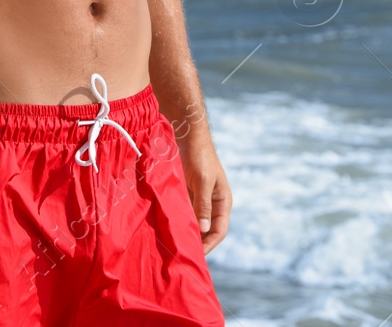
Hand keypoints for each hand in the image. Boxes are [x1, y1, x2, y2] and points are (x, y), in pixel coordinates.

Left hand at [179, 138, 230, 253]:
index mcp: (223, 201)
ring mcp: (199, 199)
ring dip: (187, 232)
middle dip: (198, 242)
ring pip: (195, 222)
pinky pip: (185, 212)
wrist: (188, 135)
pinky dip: (179, 221)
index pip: (219, 231)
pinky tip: (168, 228)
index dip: (209, 245)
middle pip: (207, 230)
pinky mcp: (187, 193)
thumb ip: (203, 205)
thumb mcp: (203, 181)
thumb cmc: (199, 156)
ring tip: (174, 246)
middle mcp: (213, 203)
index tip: (196, 256)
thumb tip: (204, 230)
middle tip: (182, 255)